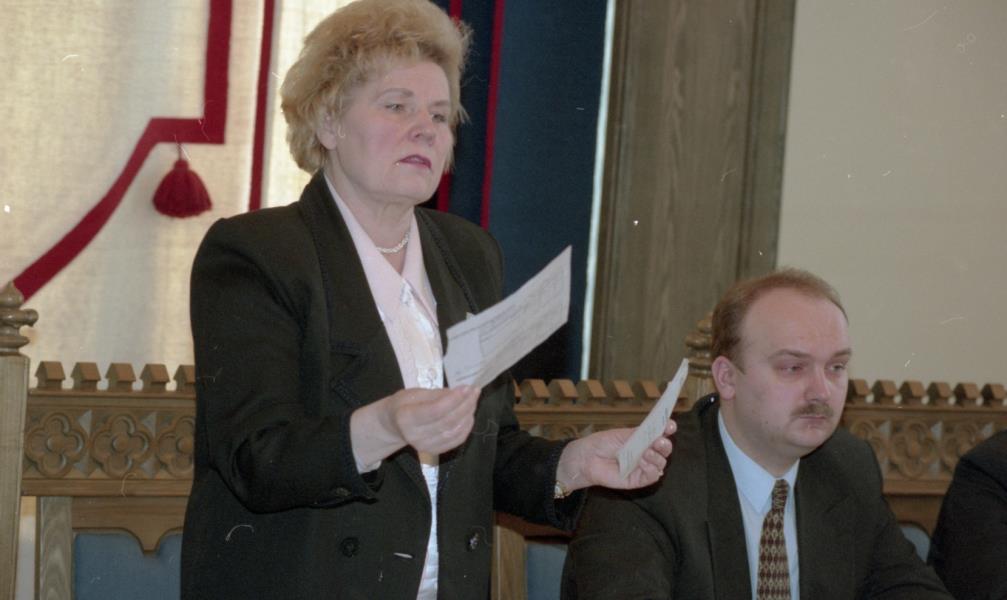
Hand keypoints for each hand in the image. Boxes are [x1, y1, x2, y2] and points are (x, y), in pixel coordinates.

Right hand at [385, 386, 479, 454]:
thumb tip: (458, 393)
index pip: (435, 410)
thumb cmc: (403, 405)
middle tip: (474, 392)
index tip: (467, 388)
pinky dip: (466, 428)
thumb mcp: (414, 393)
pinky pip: (456, 441)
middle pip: (447, 421)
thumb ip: (436, 394)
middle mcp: (414, 436)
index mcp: (406, 418)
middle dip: (465, 405)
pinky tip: (469, 415)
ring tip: (473, 401)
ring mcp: (424, 446)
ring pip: (454, 431)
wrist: (393, 424)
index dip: (454, 399)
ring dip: (468, 415)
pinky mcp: (434, 451)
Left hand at [556, 420, 675, 492]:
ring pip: (661, 463)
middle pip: (665, 449)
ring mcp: (643, 466)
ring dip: (657, 457)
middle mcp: (646, 452)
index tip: (670, 425)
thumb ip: (641, 433)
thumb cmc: (602, 443)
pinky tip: (642, 463)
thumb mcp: (623, 434)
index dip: (668, 428)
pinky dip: (651, 469)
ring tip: (646, 453)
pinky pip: (652, 476)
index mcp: (643, 438)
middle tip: (659, 441)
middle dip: (665, 444)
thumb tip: (660, 427)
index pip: (661, 433)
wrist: (587, 458)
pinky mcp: (638, 480)